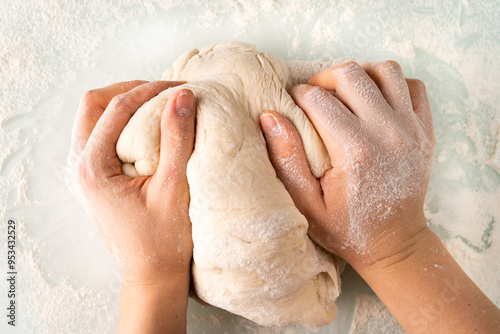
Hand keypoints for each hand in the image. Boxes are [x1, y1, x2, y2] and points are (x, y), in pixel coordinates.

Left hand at [66, 80, 195, 281]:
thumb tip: (182, 96)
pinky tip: (148, 128)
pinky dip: (122, 122)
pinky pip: (101, 134)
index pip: (116, 109)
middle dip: (128, 91)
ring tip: (156, 105)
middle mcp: (81, 166)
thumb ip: (177, 139)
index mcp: (92, 168)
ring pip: (93, 118)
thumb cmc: (163, 239)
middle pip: (93, 105)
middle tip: (162, 91)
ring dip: (123, 104)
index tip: (180, 88)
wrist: (152, 273)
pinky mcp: (96, 177)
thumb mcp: (173, 187)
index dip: (150, 91)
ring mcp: (85, 172)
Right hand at [260, 61, 434, 269]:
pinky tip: (376, 102)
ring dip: (360, 76)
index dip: (297, 95)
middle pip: (351, 74)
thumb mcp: (306, 204)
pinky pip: (412, 86)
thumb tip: (270, 116)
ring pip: (385, 70)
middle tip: (314, 97)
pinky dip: (393, 85)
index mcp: (354, 151)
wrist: (394, 244)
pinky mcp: (424, 131)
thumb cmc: (346, 228)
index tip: (292, 104)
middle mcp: (386, 133)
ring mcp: (410, 129)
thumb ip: (287, 160)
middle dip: (324, 79)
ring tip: (345, 94)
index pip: (318, 98)